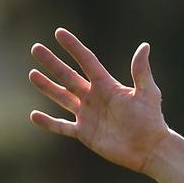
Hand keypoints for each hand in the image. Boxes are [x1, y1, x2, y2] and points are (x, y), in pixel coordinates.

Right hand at [28, 28, 168, 172]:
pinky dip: (48, 123)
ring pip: (62, 97)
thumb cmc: (151, 120)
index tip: (59, 33)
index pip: (87, 61)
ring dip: (47, 87)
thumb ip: (141, 71)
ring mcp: (88, 115)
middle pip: (68, 76)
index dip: (73, 47)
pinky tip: (34, 116)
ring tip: (32, 74)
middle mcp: (94, 97)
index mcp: (107, 86)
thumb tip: (144, 46)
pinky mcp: (85, 133)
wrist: (150, 149)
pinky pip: (62, 127)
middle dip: (52, 63)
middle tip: (36, 48)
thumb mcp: (147, 93)